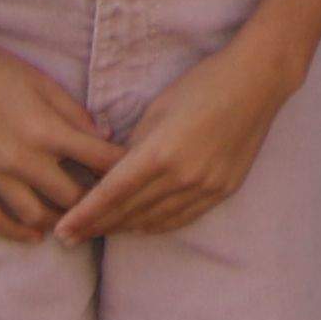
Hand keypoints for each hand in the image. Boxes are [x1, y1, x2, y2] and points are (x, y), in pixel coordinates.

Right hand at [0, 28, 122, 242]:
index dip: (120, 170)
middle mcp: (22, 159)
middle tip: (107, 206)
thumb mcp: (44, 84)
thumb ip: (75, 113)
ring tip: (74, 222)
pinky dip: (15, 232)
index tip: (134, 175)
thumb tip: (106, 137)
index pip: (97, 159)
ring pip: (34, 215)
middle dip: (93, 202)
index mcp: (46, 130)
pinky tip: (34, 236)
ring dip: (58, 222)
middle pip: (70, 197)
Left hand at [56, 32, 303, 239]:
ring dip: (124, 228)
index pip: (112, 194)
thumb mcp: (158, 110)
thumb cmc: (203, 84)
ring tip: (100, 232)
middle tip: (70, 237)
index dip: (84, 216)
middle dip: (97, 226)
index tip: (62, 231)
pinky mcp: (223, 190)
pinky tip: (140, 226)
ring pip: (154, 221)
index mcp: (161, 153)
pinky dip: (156, 225)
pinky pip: (181, 218)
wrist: (257, 82)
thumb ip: (135, 147)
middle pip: (129, 213)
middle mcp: (183, 177)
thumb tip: (114, 174)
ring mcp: (206, 187)